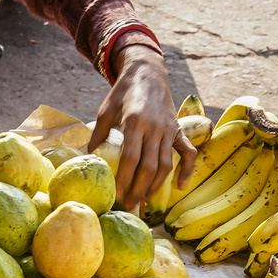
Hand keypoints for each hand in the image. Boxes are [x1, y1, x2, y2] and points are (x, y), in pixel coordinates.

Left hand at [89, 45, 195, 209]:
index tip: (116, 194)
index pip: (130, 157)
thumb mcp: (105, 109)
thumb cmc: (123, 92)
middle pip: (149, 166)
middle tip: (129, 205)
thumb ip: (98, 133)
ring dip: (156, 185)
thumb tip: (89, 156)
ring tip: (144, 200)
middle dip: (139, 188)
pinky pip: (188, 153)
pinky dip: (187, 170)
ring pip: (166, 164)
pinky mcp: (178, 130)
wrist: (148, 73)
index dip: (124, 178)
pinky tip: (180, 186)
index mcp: (134, 122)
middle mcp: (154, 128)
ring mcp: (169, 130)